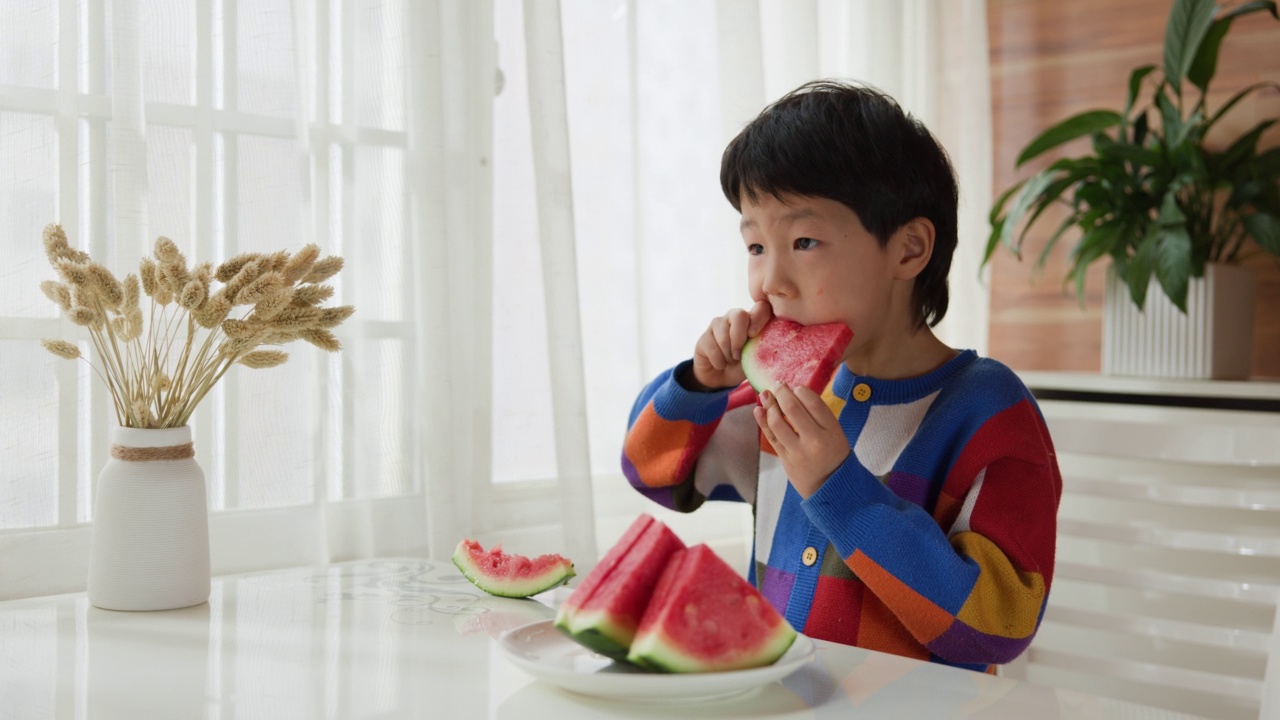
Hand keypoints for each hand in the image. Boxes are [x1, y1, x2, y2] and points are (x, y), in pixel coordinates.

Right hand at [688, 301, 772, 389]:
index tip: (754, 335)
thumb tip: (768, 343)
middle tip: (739, 355)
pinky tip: (720, 364)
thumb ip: (761, 347)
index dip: (759, 318)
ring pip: (724, 334)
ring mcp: (718, 324)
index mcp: (753, 320)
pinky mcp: (705, 335)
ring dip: (728, 354)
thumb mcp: (755, 358)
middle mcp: (735, 317)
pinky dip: (718, 362)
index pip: (761, 307)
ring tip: (730, 361)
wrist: (721, 377)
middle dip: (739, 337)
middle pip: (739, 315)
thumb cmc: (742, 365)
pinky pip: (712, 348)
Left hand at [754, 383, 848, 497]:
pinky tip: (758, 410)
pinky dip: (762, 421)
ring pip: (777, 422)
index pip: (813, 403)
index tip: (795, 387)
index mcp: (831, 431)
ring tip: (766, 395)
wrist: (830, 487)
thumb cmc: (833, 454)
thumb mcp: (835, 433)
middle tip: (777, 384)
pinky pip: (771, 437)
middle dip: (781, 392)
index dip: (800, 390)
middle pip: (792, 409)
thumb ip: (818, 415)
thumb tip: (794, 392)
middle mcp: (815, 441)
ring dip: (769, 405)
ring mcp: (798, 451)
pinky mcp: (785, 459)